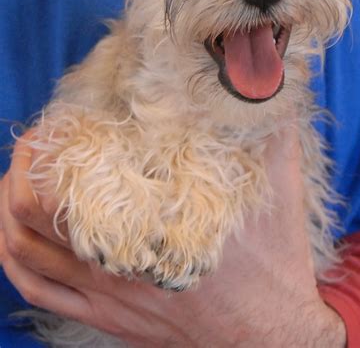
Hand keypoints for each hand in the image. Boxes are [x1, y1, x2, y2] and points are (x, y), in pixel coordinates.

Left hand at [0, 126, 345, 346]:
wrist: (273, 334)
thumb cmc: (274, 261)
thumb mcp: (282, 185)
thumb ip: (273, 129)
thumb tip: (269, 87)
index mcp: (155, 223)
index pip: (71, 185)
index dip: (51, 150)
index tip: (57, 124)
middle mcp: (118, 263)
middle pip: (34, 216)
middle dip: (22, 171)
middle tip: (37, 143)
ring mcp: (108, 296)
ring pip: (25, 257)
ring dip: (9, 212)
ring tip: (19, 179)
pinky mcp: (109, 318)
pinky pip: (40, 294)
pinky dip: (16, 262)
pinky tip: (20, 237)